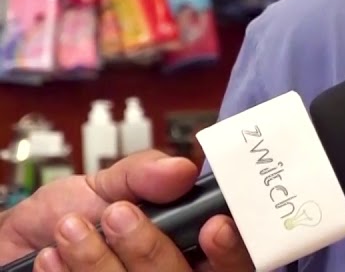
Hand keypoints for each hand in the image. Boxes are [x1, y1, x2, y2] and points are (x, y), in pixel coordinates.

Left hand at [0, 150, 254, 270]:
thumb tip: (182, 169)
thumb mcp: (104, 184)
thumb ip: (143, 174)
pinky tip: (52, 258)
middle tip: (117, 214)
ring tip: (70, 228)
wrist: (13, 250)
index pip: (237, 260)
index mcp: (190, 251)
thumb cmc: (66, 220)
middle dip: (149, 249)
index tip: (213, 226)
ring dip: (99, 262)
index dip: (233, 249)